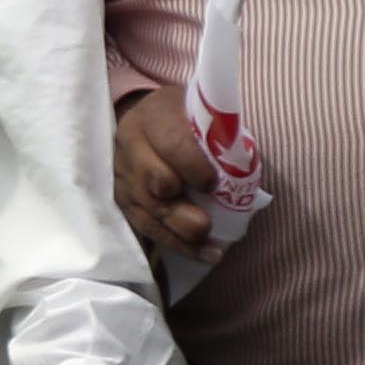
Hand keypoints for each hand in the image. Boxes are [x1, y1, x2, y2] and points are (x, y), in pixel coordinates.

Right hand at [110, 87, 215, 260]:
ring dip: (179, 233)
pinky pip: (144, 225)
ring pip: (147, 209)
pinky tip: (202, 253)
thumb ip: (219, 133)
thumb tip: (243, 169)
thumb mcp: (203, 111)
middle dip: (181, 208)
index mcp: (155, 115)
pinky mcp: (122, 198)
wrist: (148, 119)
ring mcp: (122, 173)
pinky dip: (175, 243)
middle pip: (153, 181)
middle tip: (205, 225)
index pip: (171, 142)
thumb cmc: (188, 117)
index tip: (212, 183)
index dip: (192, 165)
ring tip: (211, 248)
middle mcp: (131, 144)